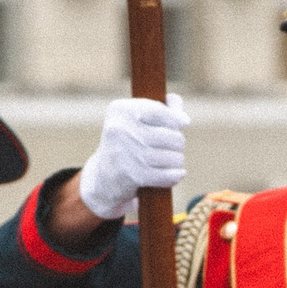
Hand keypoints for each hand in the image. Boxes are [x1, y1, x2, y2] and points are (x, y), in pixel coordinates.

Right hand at [77, 96, 187, 222]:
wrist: (103, 177)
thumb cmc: (128, 143)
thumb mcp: (139, 120)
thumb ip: (165, 110)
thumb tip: (183, 119)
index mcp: (121, 110)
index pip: (160, 111)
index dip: (176, 119)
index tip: (183, 123)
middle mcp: (120, 129)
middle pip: (172, 136)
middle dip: (177, 143)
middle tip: (171, 147)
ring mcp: (125, 153)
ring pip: (172, 157)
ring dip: (177, 161)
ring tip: (171, 161)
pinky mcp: (131, 175)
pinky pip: (166, 175)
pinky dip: (174, 175)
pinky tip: (177, 174)